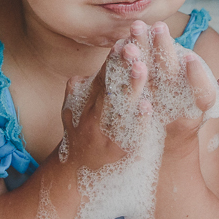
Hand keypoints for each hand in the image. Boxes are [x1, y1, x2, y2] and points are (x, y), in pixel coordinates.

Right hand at [60, 40, 149, 169]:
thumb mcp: (72, 113)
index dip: (113, 59)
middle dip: (122, 67)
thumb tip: (81, 74)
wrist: (73, 178)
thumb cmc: (77, 138)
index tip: (124, 39)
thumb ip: (78, 92)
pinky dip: (137, 122)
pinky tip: (147, 108)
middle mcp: (95, 117)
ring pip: (120, 108)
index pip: (102, 76)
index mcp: (88, 103)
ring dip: (131, 88)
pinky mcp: (119, 154)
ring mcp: (106, 135)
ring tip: (141, 68)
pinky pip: (129, 136)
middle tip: (133, 45)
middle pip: (110, 88)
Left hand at [126, 21, 218, 152]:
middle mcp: (174, 111)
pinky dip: (120, 65)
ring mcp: (149, 110)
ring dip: (138, 54)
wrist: (162, 145)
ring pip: (144, 80)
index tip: (191, 58)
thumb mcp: (212, 104)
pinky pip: (123, 85)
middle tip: (159, 25)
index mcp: (197, 108)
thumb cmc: (191, 114)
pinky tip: (119, 45)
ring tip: (136, 30)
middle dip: (164, 51)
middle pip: (169, 80)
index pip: (202, 94)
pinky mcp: (129, 107)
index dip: (197, 78)